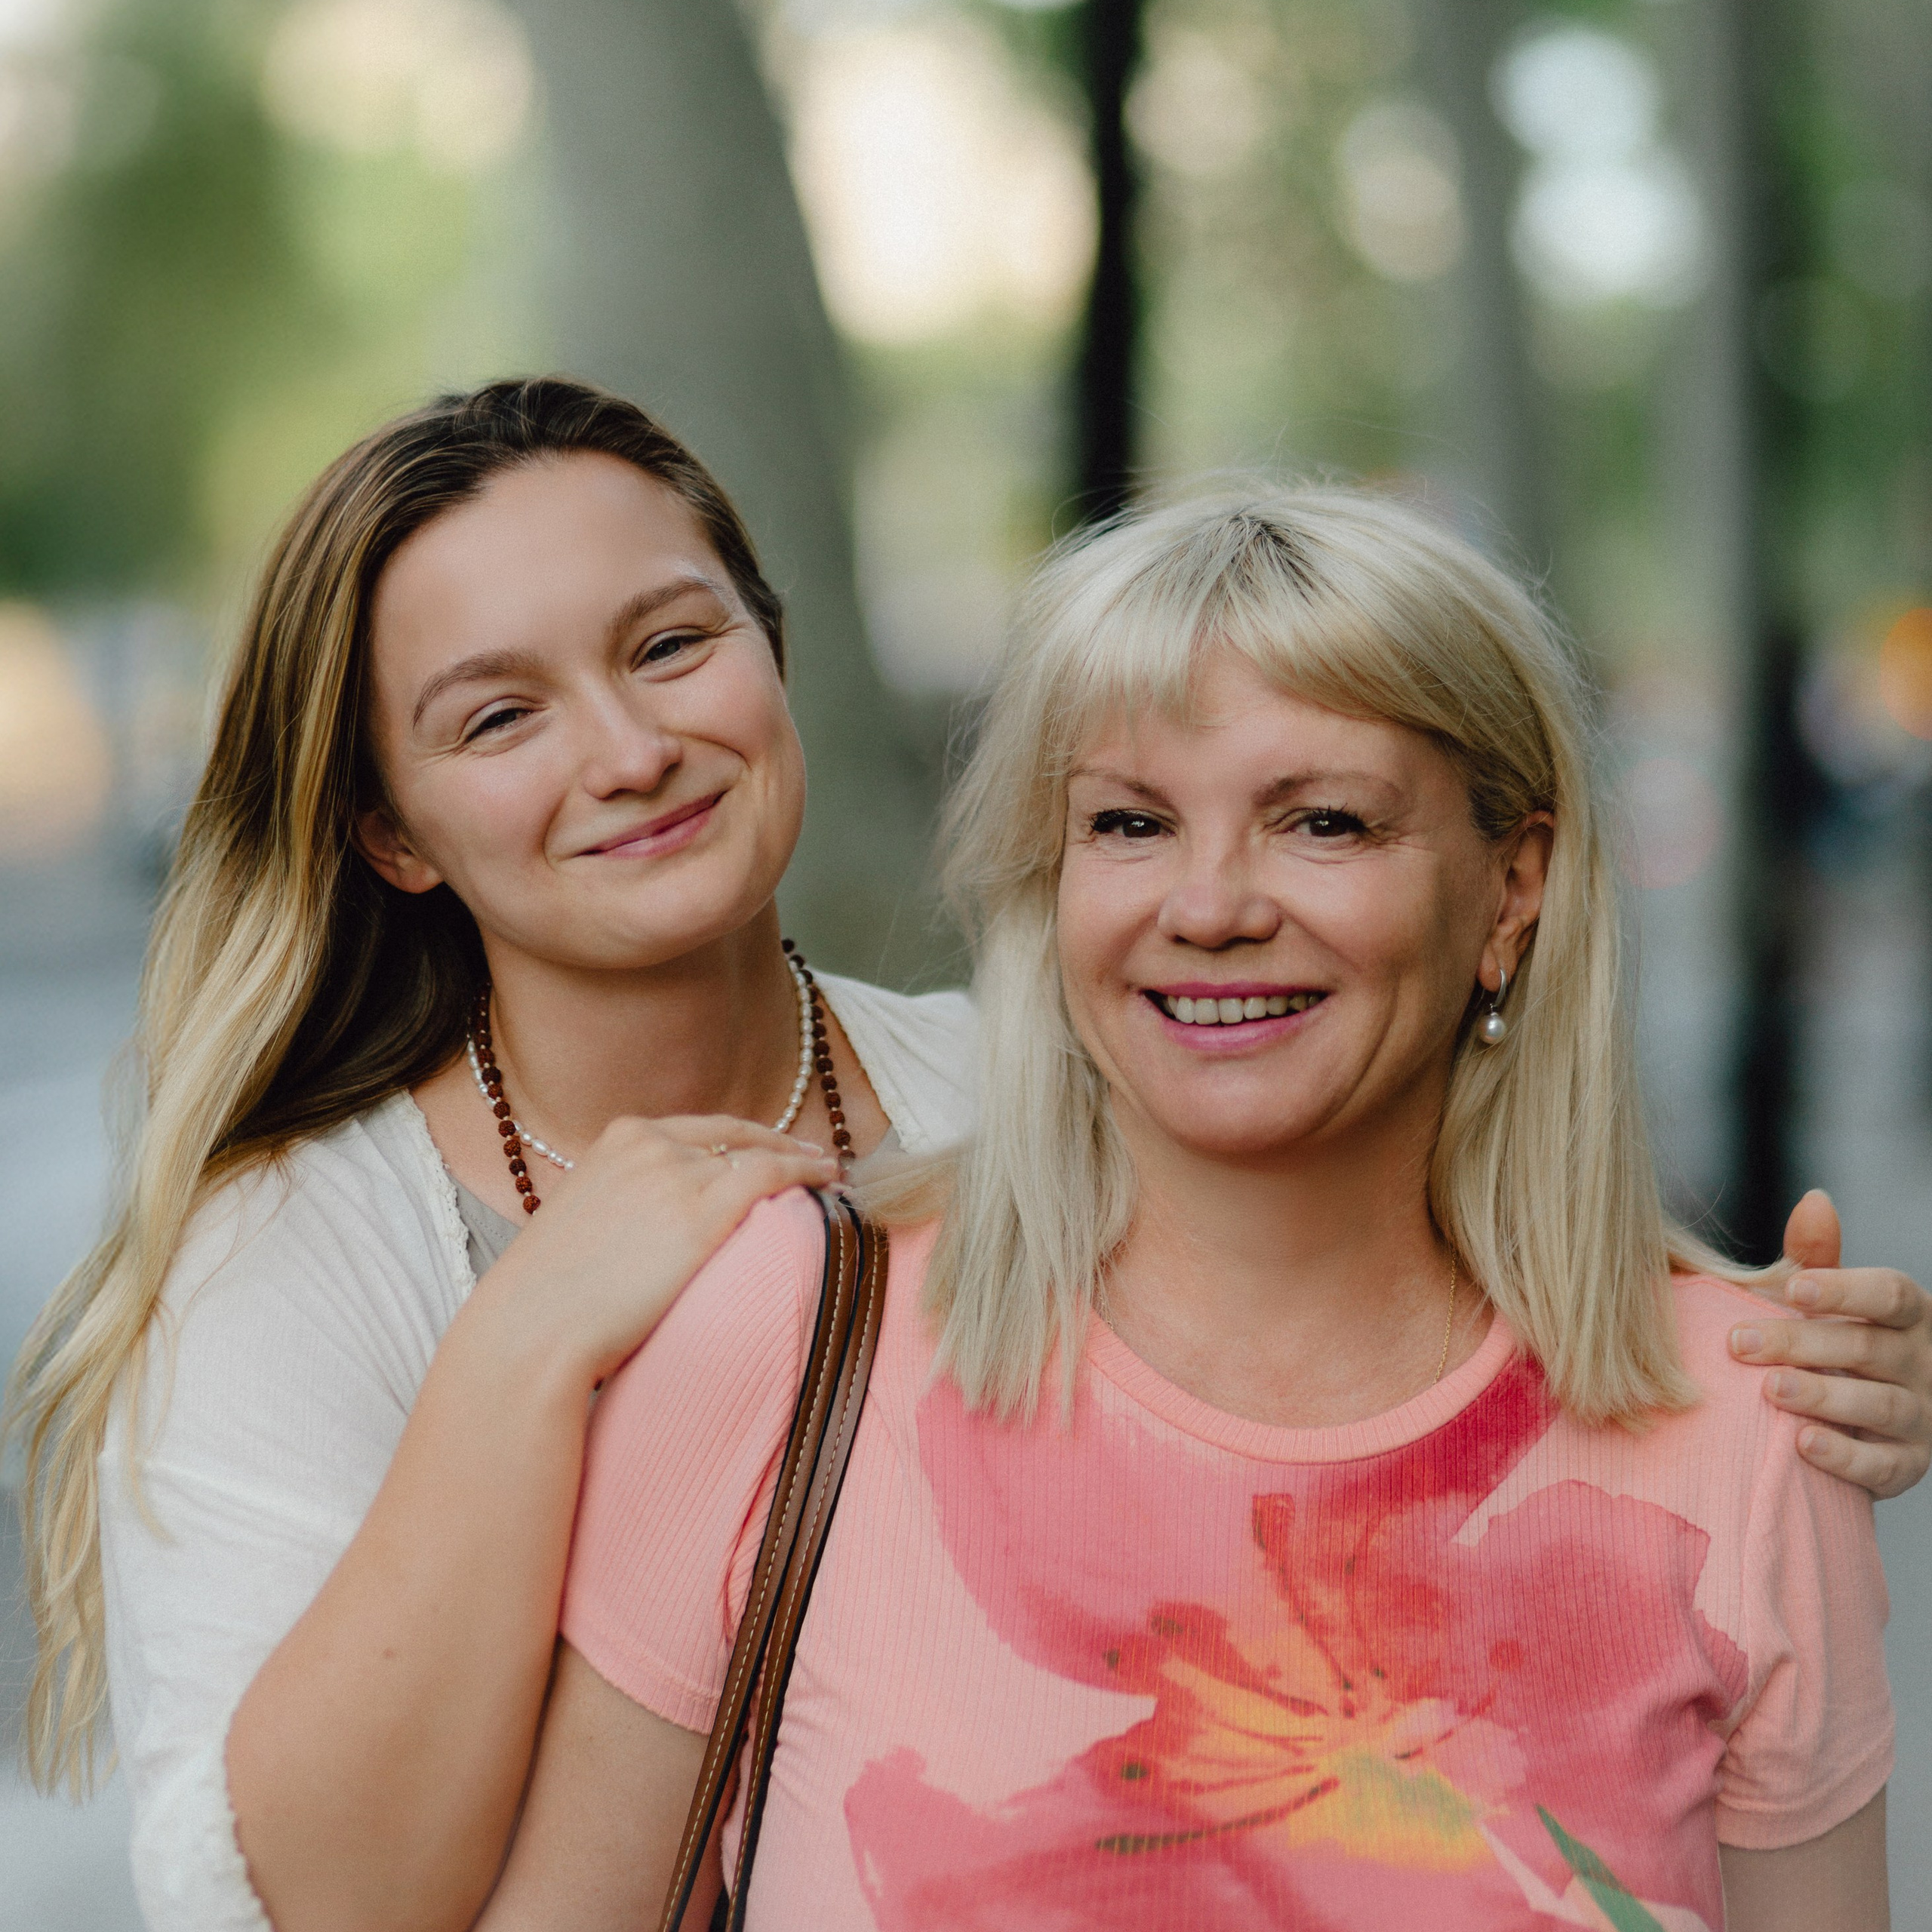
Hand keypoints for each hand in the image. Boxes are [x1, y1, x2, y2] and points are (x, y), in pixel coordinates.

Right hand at [468, 1114, 838, 1386]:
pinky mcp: (702, 1211)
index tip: (771, 1149)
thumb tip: (654, 1224)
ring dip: (800, 1166)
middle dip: (778, 1146)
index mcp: (619, 1138)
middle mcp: (651, 1143)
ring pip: (758, 1157)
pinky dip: (806, 1174)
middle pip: (734, 1138)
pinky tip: (831, 1183)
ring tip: (832, 1179)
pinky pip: (771, 1176)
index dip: (743, 1139)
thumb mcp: (583, 1221)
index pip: (699, 1131)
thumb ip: (624, 1203)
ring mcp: (677, 1173)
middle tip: (814, 1159)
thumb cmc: (551, 1298)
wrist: (533, 1329)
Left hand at [1727, 1189, 1931, 1498]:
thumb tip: (1814, 1200)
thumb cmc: (1834, 1344)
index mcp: (1908, 1314)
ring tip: (1771, 1388)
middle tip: (1739, 1343)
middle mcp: (1922, 1362)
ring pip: (1880, 1404)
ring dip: (1824, 1395)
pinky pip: (1883, 1465)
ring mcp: (1922, 1417)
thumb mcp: (1828, 1299)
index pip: (1890, 1294)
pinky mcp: (1908, 1465)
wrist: (1856, 1421)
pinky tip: (1802, 1443)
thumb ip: (1819, 1257)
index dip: (1845, 1289)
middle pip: (1869, 1347)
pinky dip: (1845, 1456)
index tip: (1791, 1288)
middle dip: (1801, 1343)